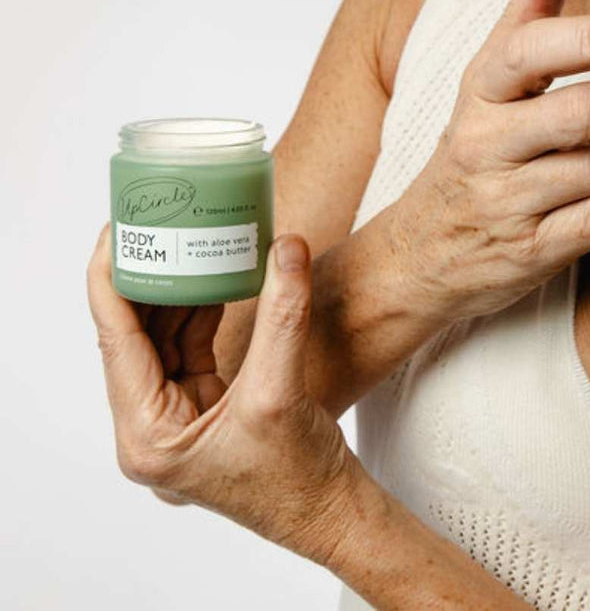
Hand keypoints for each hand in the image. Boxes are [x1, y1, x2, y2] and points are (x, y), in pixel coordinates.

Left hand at [87, 223, 351, 566]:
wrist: (329, 511)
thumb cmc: (296, 477)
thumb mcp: (281, 390)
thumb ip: (283, 315)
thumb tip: (287, 248)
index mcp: (146, 434)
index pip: (115, 340)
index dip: (112, 280)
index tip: (116, 231)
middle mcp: (150, 426)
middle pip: (133, 335)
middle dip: (147, 278)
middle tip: (155, 225)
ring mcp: (176, 416)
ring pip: (162, 337)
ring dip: (176, 291)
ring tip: (185, 242)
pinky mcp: (204, 406)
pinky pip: (190, 346)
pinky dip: (201, 310)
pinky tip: (213, 277)